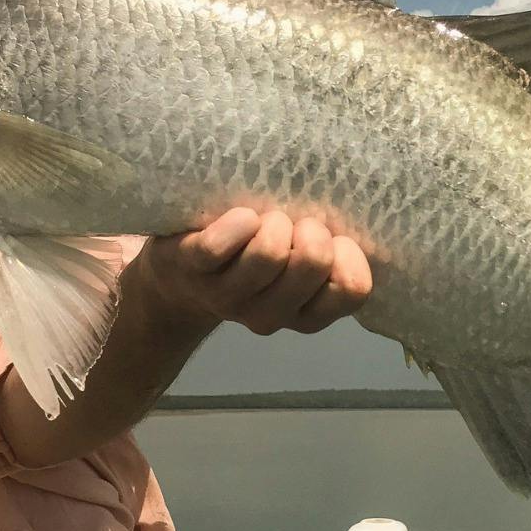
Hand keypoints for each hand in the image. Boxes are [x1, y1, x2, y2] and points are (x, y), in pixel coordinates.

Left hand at [137, 207, 372, 335]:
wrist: (178, 278)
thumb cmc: (251, 257)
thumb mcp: (297, 262)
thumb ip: (330, 252)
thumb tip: (353, 214)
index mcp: (305, 313)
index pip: (352, 288)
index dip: (347, 254)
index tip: (331, 238)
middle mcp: (270, 315)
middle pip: (312, 262)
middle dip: (310, 229)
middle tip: (294, 224)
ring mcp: (228, 297)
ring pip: (269, 253)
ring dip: (273, 222)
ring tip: (263, 220)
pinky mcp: (192, 267)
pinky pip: (218, 246)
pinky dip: (235, 223)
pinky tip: (241, 216)